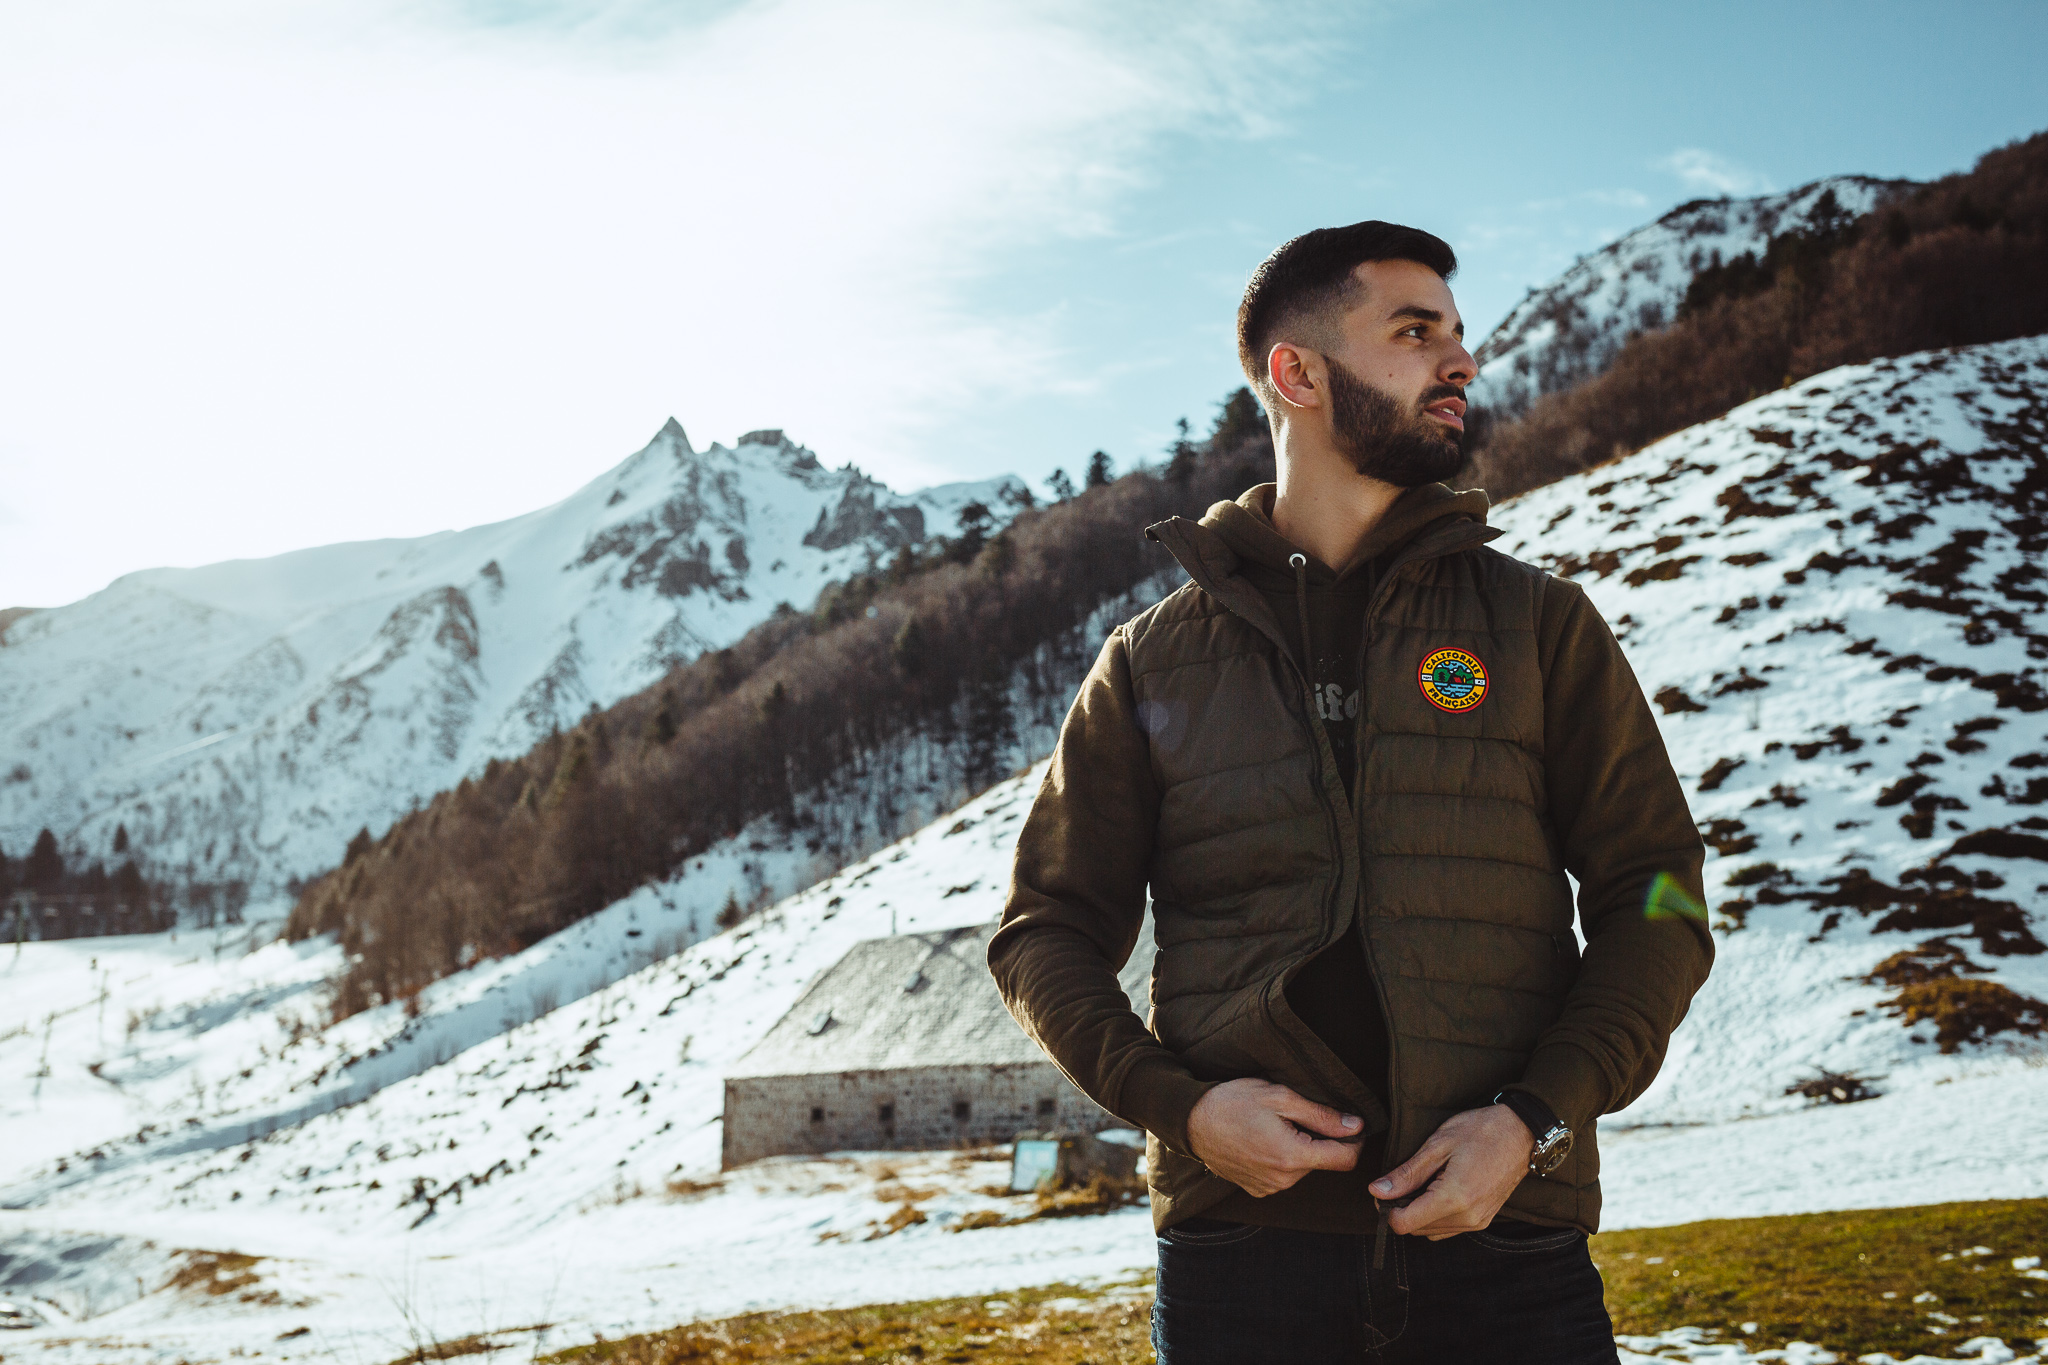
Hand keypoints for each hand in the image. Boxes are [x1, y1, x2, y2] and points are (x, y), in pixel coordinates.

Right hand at [1186, 1078, 1364, 1197]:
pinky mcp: (1257, 1190)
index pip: (1345, 1160)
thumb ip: (1321, 1115)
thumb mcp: (1280, 1097)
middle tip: (1296, 1115)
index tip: (1350, 1125)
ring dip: (1299, 1149)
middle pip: (1322, 1162)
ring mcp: (1269, 1188)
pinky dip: (1282, 1160)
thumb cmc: (1233, 1102)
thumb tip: (1356, 1126)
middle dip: (1319, 1140)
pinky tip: (1263, 1140)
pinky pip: (1283, 1176)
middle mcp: (1283, 1180)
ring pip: (1303, 1169)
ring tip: (1275, 1126)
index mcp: (1292, 1156)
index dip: (1354, 1142)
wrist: (1190, 1121)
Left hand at [1371, 1104, 1535, 1240]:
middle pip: (1416, 1229)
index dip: (1387, 1209)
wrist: (1521, 1133)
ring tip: (1425, 1181)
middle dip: (1402, 1209)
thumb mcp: (1437, 1145)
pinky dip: (1436, 1215)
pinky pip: (1449, 1228)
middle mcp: (1467, 1217)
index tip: (1384, 1190)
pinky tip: (1439, 1189)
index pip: (1404, 1224)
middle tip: (1404, 1180)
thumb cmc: (1480, 1131)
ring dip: (1419, 1213)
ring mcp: (1477, 1222)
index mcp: (1453, 1198)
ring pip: (1431, 1231)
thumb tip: (1377, 1191)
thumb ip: (1407, 1173)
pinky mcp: (1484, 1220)